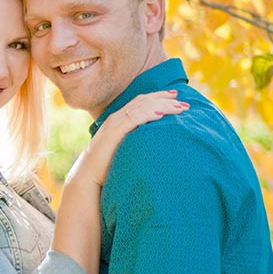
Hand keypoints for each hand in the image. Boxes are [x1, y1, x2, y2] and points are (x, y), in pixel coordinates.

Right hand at [69, 90, 187, 188]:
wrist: (88, 176)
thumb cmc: (106, 166)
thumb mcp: (123, 149)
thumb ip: (134, 142)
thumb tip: (151, 145)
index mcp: (119, 120)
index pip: (141, 102)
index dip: (158, 97)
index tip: (176, 97)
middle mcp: (116, 118)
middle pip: (144, 101)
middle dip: (165, 99)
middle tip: (184, 102)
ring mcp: (114, 124)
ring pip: (141, 107)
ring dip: (162, 105)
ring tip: (179, 108)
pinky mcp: (113, 133)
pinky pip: (133, 119)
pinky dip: (148, 114)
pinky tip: (161, 115)